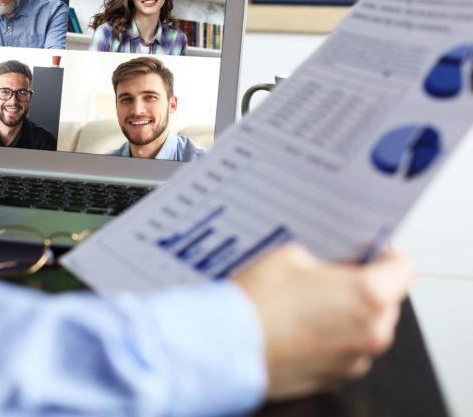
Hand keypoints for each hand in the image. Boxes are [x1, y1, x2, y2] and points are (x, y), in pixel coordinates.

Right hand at [232, 243, 413, 399]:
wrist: (225, 346)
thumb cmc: (256, 303)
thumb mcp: (290, 254)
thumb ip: (324, 257)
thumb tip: (333, 263)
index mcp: (369, 296)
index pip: (403, 266)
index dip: (382, 253)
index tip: (366, 250)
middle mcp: (371, 333)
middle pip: (386, 299)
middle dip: (361, 284)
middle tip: (327, 273)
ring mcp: (353, 359)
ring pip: (365, 326)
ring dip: (346, 313)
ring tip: (305, 301)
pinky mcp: (333, 377)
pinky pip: (343, 348)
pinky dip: (329, 336)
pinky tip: (297, 324)